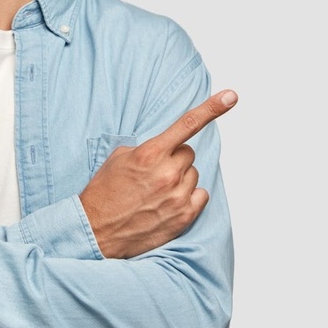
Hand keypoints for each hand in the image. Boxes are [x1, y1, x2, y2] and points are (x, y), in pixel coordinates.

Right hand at [79, 90, 237, 258]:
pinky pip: (201, 195)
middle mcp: (167, 173)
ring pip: (194, 175)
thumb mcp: (118, 159)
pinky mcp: (184, 217)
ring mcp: (178, 196)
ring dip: (180, 179)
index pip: (187, 125)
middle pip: (188, 153)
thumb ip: (146, 148)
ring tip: (156, 192)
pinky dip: (189, 197)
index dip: (212, 109)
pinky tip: (168, 203)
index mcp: (150, 154)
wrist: (96, 231)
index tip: (231, 97)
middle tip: (154, 172)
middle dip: (174, 159)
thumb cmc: (104, 193)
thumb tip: (165, 148)